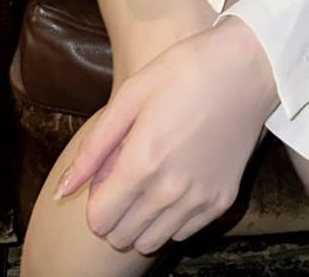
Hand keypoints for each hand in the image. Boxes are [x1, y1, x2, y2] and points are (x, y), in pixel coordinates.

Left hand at [54, 19, 278, 253]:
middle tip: (127, 175)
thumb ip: (94, 148)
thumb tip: (62, 190)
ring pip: (151, 242)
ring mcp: (199, 200)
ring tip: (151, 180)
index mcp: (143, 162)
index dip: (94, 200)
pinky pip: (183, 233)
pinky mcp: (222, 201)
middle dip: (114, 212)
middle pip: (121, 236)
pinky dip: (171, 218)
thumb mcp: (131, 95)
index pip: (99, 220)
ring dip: (141, 220)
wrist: (246, 67)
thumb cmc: (184, 71)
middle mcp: (171, 191)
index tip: (107, 174)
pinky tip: (177, 183)